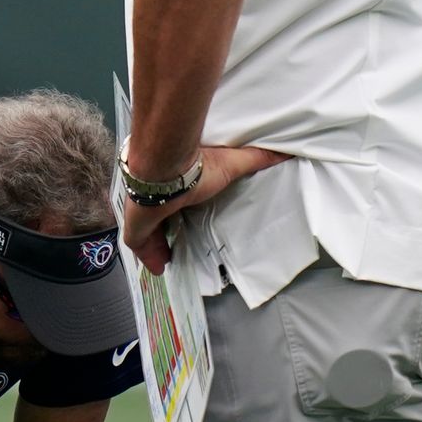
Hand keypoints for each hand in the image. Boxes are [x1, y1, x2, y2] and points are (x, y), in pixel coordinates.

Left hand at [123, 145, 289, 274]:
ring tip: (170, 260)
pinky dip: (150, 260)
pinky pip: (142, 249)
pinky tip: (159, 268)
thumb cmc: (197, 165)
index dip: (180, 210)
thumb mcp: (233, 163)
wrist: (165, 169)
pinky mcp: (137, 233)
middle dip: (166, 232)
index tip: (187, 217)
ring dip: (159, 249)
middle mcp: (159, 200)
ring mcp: (146, 218)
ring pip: (150, 236)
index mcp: (178, 186)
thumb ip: (256, 159)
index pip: (177, 202)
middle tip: (178, 246)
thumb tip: (284, 153)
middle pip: (161, 221)